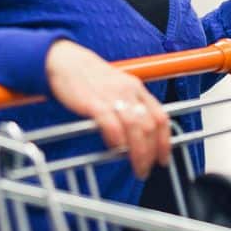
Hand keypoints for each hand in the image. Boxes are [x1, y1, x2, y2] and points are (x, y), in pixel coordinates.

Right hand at [44, 40, 170, 178]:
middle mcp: (129, 91)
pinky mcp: (93, 101)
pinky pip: (110, 122)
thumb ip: (130, 108)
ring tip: (137, 167)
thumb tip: (140, 136)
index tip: (163, 158)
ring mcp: (112, 96)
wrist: (65, 62)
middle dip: (151, 152)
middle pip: (149, 125)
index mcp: (137, 89)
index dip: (165, 141)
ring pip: (135, 126)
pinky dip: (117, 138)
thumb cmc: (90, 78)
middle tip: (146, 169)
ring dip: (139, 151)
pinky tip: (116, 148)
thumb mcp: (118, 88)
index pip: (161, 117)